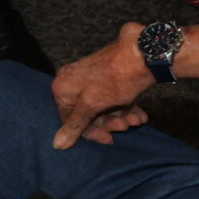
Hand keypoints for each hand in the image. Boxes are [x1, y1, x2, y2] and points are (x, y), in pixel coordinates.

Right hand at [50, 27, 156, 147]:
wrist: (141, 53)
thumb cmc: (114, 80)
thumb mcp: (92, 105)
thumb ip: (74, 125)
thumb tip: (56, 145)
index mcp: (63, 87)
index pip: (70, 121)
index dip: (90, 132)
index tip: (109, 139)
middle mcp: (73, 82)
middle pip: (88, 115)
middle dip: (110, 123)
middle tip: (126, 126)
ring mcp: (90, 79)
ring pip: (102, 108)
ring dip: (120, 117)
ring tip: (136, 120)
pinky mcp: (105, 78)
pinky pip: (110, 99)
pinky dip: (124, 109)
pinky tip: (139, 115)